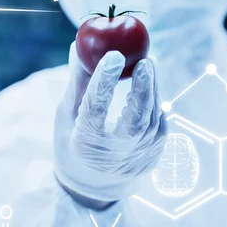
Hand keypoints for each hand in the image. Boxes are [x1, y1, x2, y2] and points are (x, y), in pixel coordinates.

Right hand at [54, 43, 166, 207]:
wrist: (91, 181)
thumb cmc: (74, 137)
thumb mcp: (68, 112)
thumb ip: (78, 80)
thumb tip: (79, 45)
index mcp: (85, 144)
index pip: (96, 108)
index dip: (105, 80)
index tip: (113, 54)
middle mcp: (113, 157)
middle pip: (135, 119)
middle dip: (143, 87)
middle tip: (145, 60)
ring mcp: (137, 160)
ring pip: (151, 120)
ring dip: (153, 89)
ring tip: (148, 63)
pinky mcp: (153, 157)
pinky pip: (158, 124)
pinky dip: (155, 101)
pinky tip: (151, 83)